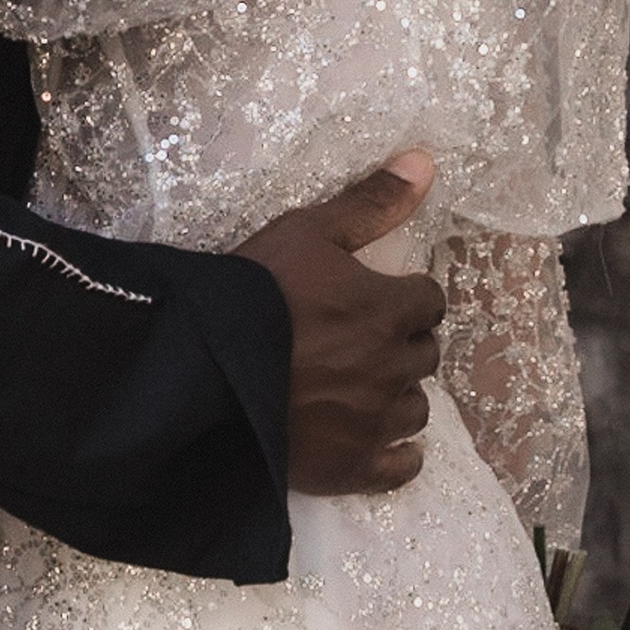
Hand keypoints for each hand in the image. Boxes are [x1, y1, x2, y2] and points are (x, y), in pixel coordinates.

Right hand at [241, 152, 443, 496]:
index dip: (406, 296)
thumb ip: (370, 202)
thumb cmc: (252, 292)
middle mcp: (391, 368)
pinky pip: (399, 467)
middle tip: (364, 338)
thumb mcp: (307, 231)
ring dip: (398, 393)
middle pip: (424, 353)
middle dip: (402, 342)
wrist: (200, 369)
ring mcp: (372, 422)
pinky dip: (397, 456)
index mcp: (387, 311)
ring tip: (364, 386)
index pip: (429, 301)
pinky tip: (380, 443)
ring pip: (416, 408)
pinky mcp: (350, 467)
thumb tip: (426, 161)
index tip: (380, 297)